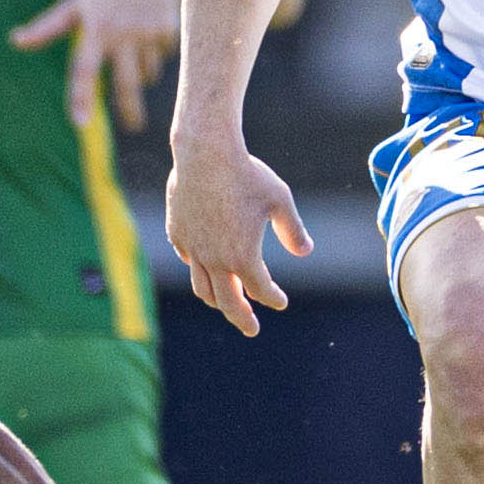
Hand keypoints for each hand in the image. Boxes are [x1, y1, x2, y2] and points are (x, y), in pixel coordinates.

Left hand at [12, 0, 186, 130]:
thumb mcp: (77, 4)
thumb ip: (47, 27)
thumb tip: (15, 40)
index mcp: (94, 29)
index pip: (84, 69)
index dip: (82, 97)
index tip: (81, 125)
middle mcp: (120, 32)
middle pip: (125, 85)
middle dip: (131, 110)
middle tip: (133, 126)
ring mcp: (146, 32)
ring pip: (146, 74)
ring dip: (142, 71)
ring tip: (138, 42)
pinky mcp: (168, 31)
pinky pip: (163, 60)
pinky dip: (158, 54)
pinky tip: (154, 30)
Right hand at [165, 130, 310, 335]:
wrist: (205, 153)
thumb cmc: (247, 175)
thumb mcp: (279, 200)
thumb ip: (293, 230)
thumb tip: (305, 251)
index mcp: (243, 257)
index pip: (260, 290)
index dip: (273, 298)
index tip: (281, 302)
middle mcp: (215, 260)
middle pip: (228, 302)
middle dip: (242, 319)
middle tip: (251, 329)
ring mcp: (193, 248)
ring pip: (202, 288)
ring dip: (217, 300)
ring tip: (226, 304)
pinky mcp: (178, 233)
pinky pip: (189, 260)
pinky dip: (199, 270)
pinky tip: (206, 266)